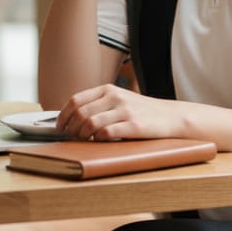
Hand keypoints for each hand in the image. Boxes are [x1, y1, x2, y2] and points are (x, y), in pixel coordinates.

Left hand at [56, 83, 182, 141]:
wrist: (171, 117)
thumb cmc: (141, 111)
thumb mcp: (119, 100)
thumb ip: (99, 104)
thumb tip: (71, 118)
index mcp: (108, 89)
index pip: (76, 100)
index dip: (63, 115)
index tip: (60, 127)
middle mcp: (115, 97)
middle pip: (80, 113)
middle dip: (71, 128)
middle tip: (71, 137)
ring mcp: (125, 110)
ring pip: (90, 123)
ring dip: (82, 136)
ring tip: (84, 140)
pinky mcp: (134, 125)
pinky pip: (106, 133)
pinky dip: (98, 139)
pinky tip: (99, 141)